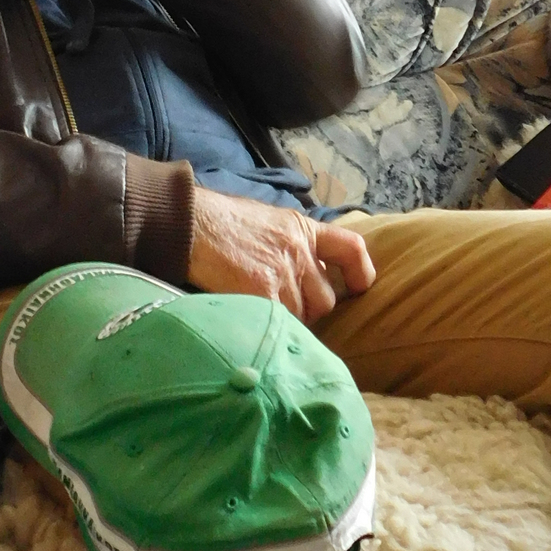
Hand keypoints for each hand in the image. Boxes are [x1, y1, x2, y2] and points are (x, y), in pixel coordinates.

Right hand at [187, 192, 374, 326]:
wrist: (190, 223)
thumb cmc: (218, 222)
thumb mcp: (266, 221)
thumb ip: (289, 244)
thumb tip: (298, 274)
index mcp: (302, 229)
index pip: (350, 248)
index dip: (360, 272)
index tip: (359, 288)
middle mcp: (299, 250)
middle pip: (325, 299)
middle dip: (307, 310)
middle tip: (279, 309)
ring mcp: (283, 272)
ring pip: (301, 317)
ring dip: (284, 322)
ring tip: (257, 313)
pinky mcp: (263, 291)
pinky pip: (279, 324)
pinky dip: (267, 329)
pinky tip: (250, 324)